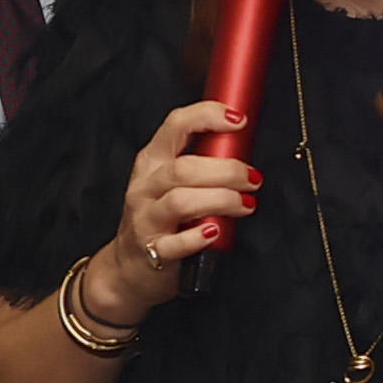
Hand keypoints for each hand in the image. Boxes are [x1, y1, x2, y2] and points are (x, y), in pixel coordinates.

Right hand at [105, 98, 259, 297]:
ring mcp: (146, 217)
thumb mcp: (173, 182)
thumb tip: (244, 148)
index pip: (176, 125)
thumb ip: (202, 163)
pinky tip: (215, 233)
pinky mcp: (152, 250)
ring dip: (221, 200)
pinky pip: (175, 243)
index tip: (238, 120)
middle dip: (226, 170)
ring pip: (181, 200)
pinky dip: (198, 237)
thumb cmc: (161, 218)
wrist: (129, 266)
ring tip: (245, 204)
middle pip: (184, 167)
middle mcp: (146, 185)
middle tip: (253, 179)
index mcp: (153, 161)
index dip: (207, 116)